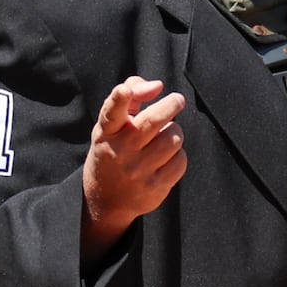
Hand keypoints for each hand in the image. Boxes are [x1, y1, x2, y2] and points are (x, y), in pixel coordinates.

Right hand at [82, 77, 186, 260]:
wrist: (106, 200)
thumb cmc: (114, 149)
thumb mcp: (112, 124)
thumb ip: (132, 95)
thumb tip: (157, 86)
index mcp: (107, 132)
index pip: (111, 113)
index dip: (118, 100)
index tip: (123, 91)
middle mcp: (120, 151)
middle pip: (153, 121)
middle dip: (171, 105)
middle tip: (177, 99)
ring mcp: (137, 171)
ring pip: (173, 137)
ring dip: (174, 132)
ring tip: (164, 136)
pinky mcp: (154, 188)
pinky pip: (180, 160)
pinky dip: (177, 155)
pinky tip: (166, 158)